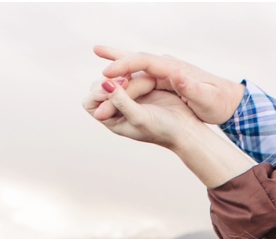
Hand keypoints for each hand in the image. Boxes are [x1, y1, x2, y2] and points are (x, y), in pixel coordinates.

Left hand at [82, 76, 256, 188]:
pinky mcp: (141, 87)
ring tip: (142, 82)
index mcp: (111, 120)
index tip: (112, 90)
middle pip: (100, 86)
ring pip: (116, 77)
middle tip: (126, 81)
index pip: (89, 102)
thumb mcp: (139, 117)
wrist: (185, 128)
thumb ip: (120, 101)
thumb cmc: (161, 130)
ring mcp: (129, 96)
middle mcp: (117, 108)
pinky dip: (135, 71)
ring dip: (125, 76)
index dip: (96, 93)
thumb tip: (103, 83)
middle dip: (111, 82)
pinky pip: (130, 73)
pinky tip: (145, 74)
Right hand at [93, 47, 245, 124]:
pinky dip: (128, 69)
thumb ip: (190, 86)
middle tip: (96, 51)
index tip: (107, 74)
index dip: (125, 65)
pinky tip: (118, 71)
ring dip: (119, 58)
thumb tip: (176, 73)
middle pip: (138, 57)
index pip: (145, 61)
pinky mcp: (166, 78)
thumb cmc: (218, 101)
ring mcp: (166, 71)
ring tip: (98, 51)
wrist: (229, 100)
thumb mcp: (205, 98)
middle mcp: (168, 66)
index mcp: (173, 69)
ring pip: (138, 63)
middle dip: (116, 56)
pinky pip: (143, 72)